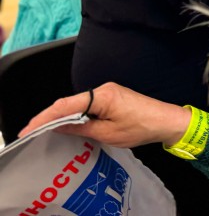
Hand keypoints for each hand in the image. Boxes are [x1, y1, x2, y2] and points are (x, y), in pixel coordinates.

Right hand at [19, 82, 190, 147]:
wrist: (166, 121)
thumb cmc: (141, 127)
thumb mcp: (108, 133)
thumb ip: (81, 128)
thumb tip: (58, 127)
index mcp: (102, 96)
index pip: (66, 105)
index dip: (45, 117)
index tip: (29, 129)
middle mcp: (103, 89)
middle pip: (70, 102)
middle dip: (50, 116)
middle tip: (31, 132)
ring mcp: (108, 92)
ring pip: (78, 103)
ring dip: (63, 116)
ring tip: (45, 130)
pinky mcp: (112, 97)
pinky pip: (88, 105)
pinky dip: (76, 114)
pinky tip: (68, 125)